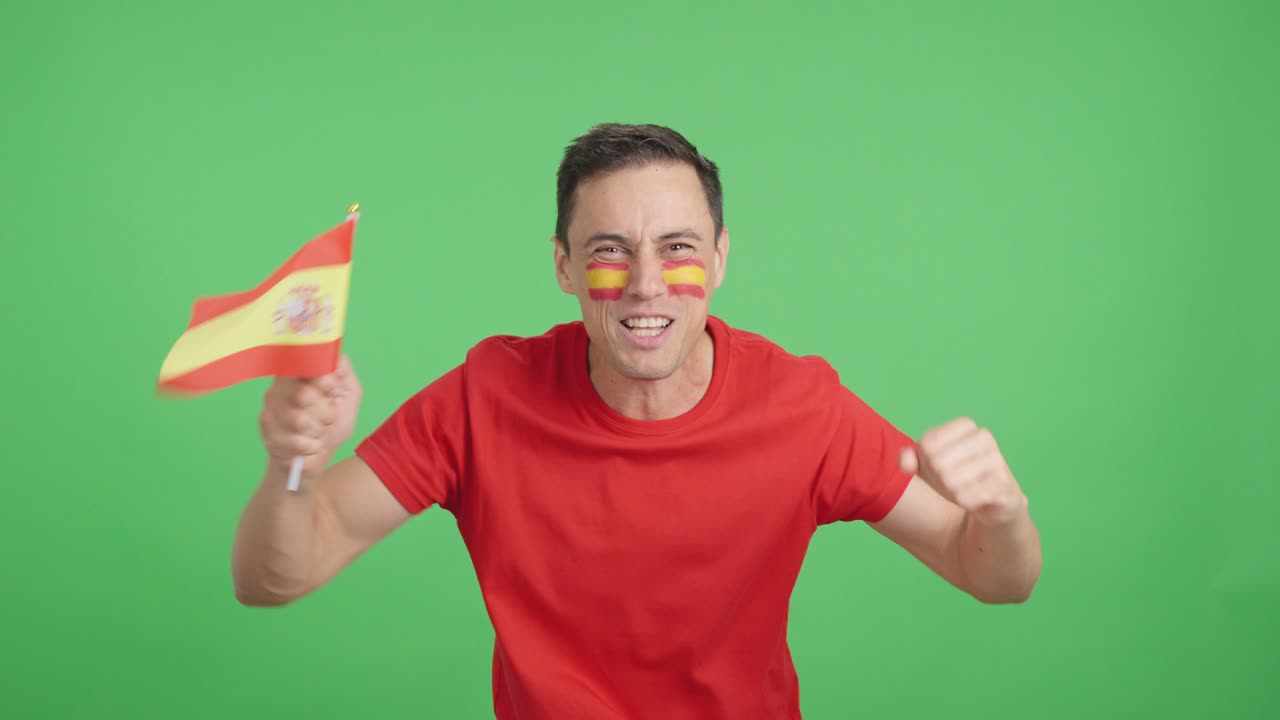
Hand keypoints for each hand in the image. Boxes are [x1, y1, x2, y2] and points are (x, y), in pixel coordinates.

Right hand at [259, 354, 362, 476]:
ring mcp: (269, 415)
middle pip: (302, 394)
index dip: (321, 379)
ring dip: (319, 431)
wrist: (318, 457)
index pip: (301, 367)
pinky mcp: (268, 438)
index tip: (331, 387)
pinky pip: (297, 442)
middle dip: (324, 411)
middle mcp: (276, 391)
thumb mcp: (348, 395)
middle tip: (327, 417)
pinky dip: (312, 447)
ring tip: (318, 432)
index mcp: (294, 376)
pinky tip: (310, 445)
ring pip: (300, 421)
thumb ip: (344, 373)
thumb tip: (336, 358)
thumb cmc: (332, 423)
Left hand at [898, 417, 1025, 526]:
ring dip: (950, 493)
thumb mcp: (927, 466)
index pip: (927, 444)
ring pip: (950, 481)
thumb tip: (904, 462)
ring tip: (963, 491)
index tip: (938, 468)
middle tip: (951, 484)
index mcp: (966, 426)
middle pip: (937, 462)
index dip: (925, 462)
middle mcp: (984, 438)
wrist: (994, 504)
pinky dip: (963, 502)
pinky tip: (973, 501)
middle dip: (937, 480)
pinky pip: (966, 497)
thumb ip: (909, 460)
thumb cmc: (958, 478)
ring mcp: (998, 460)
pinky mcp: (1005, 486)